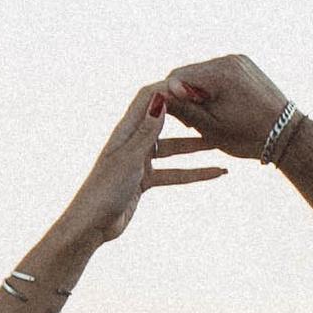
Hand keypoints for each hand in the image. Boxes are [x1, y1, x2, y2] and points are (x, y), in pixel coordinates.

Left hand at [55, 84, 226, 255]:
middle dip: (188, 115)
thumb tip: (160, 98)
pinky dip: (194, 172)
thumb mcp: (129, 160)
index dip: (169, 89)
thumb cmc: (103, 191)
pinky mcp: (145, 180)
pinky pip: (174, 173)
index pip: (147, 98)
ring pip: (174, 149)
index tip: (195, 87)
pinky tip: (217, 173)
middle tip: (216, 109)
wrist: (91, 225)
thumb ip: (147, 132)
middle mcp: (132, 141)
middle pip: (164, 120)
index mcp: (125, 131)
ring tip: (222, 142)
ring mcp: (140, 161)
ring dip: (196, 146)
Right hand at [157, 52, 291, 164]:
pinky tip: (220, 107)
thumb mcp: (209, 127)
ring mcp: (240, 60)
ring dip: (198, 92)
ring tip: (207, 117)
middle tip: (191, 122)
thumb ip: (182, 108)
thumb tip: (155, 94)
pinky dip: (213, 88)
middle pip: (190, 73)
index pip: (177, 77)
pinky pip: (219, 73)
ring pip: (203, 73)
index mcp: (219, 73)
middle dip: (185, 95)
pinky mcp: (246, 65)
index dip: (171, 98)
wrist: (288, 136)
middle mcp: (229, 60)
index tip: (178, 120)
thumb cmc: (248, 136)